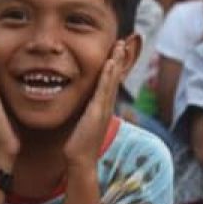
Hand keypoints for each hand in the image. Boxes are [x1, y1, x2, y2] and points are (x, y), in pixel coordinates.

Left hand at [63, 40, 124, 170]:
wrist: (80, 161)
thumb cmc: (78, 145)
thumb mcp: (83, 123)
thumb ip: (85, 113)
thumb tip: (82, 108)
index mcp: (102, 107)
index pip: (111, 82)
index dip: (115, 66)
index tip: (117, 50)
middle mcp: (106, 106)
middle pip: (116, 78)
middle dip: (120, 59)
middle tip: (124, 42)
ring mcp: (103, 108)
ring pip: (112, 80)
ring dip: (117, 62)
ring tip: (120, 46)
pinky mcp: (98, 112)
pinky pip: (104, 90)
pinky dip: (108, 75)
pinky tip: (110, 63)